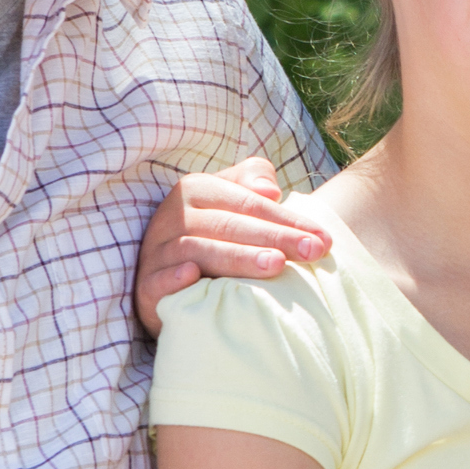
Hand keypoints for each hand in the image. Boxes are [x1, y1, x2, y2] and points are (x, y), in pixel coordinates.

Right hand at [134, 154, 332, 330]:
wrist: (166, 275)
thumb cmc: (213, 235)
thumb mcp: (233, 202)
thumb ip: (252, 181)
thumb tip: (269, 188)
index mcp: (196, 190)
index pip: (249, 203)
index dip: (288, 220)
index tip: (324, 240)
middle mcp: (173, 216)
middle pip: (229, 225)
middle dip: (275, 238)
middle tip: (312, 252)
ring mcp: (156, 251)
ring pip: (198, 250)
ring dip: (237, 257)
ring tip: (275, 265)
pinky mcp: (145, 287)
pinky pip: (156, 281)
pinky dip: (173, 278)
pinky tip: (194, 277)